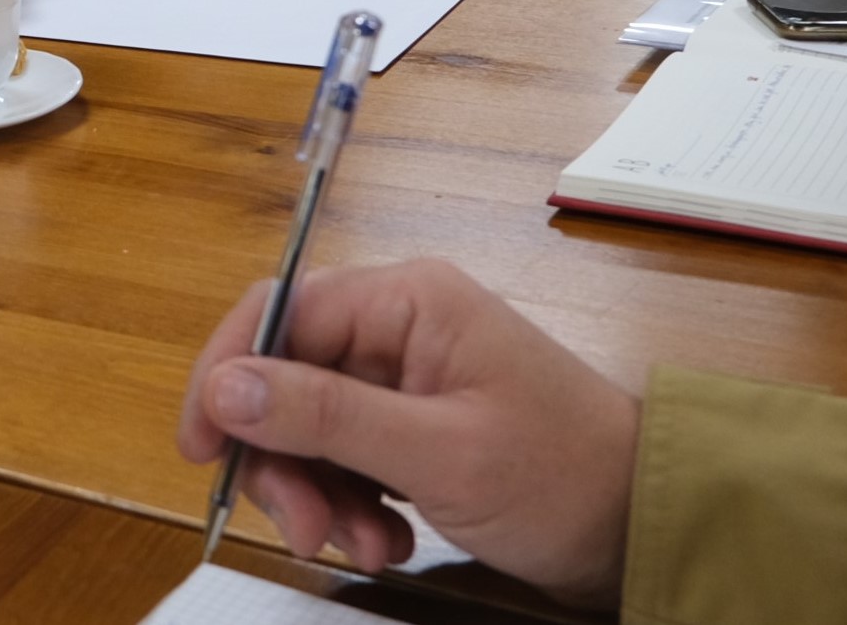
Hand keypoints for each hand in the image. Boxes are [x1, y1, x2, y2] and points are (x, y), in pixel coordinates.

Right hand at [176, 261, 638, 609]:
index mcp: (407, 301)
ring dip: (321, 494)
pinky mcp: (416, 424)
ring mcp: (408, 376)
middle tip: (304, 529)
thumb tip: (226, 386)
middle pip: (287, 377)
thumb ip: (325, 415)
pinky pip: (347, 456)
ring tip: (363, 544)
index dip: (226, 375)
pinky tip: (390, 539)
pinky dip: (352, 504)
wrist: (644, 523)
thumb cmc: (564, 473)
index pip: (278, 312)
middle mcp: (400, 326)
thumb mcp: (436, 452)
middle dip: (284, 459)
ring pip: (311, 426)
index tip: (202, 448)